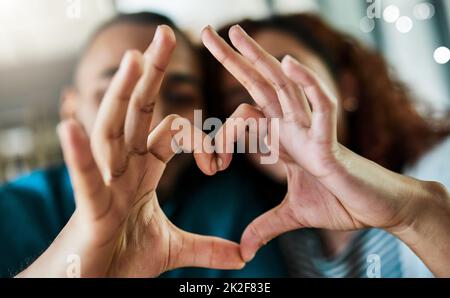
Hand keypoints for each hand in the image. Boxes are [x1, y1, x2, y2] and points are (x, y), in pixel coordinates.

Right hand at [19, 25, 243, 277]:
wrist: (96, 287)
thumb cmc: (124, 260)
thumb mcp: (174, 249)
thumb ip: (208, 247)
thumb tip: (243, 255)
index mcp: (143, 171)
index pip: (172, 133)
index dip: (202, 141)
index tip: (220, 165)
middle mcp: (123, 168)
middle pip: (138, 113)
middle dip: (151, 74)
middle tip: (165, 35)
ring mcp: (105, 183)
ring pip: (112, 131)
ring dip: (121, 95)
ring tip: (132, 59)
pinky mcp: (90, 209)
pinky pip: (83, 178)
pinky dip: (79, 156)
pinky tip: (70, 128)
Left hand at [202, 25, 431, 261]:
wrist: (378, 210)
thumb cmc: (341, 203)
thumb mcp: (293, 215)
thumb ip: (266, 225)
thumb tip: (243, 249)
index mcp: (282, 140)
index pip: (245, 116)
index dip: (221, 136)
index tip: (212, 168)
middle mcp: (294, 128)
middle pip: (260, 86)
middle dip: (235, 60)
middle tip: (208, 33)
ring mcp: (312, 131)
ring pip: (283, 87)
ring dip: (260, 58)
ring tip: (237, 32)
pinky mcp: (331, 144)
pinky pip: (319, 107)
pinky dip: (306, 85)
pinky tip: (287, 63)